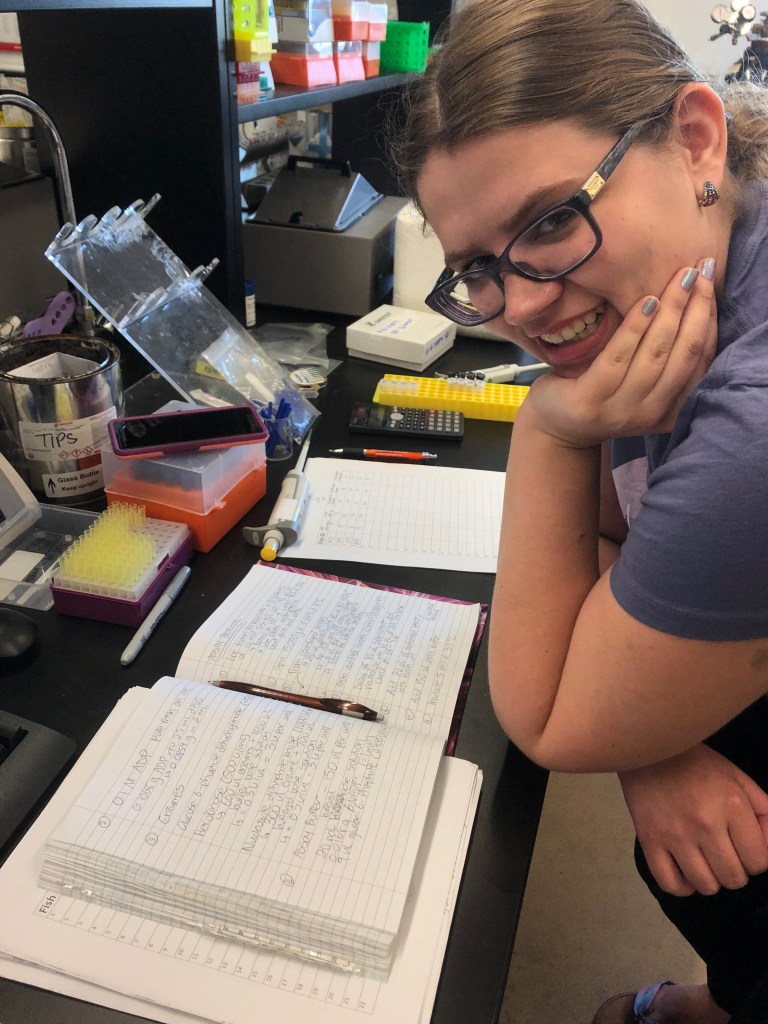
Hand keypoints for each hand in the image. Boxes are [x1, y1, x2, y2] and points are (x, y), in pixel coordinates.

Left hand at [526, 259, 717, 447]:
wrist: (555, 425)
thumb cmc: (602, 392)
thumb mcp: (641, 382)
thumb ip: (666, 359)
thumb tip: (695, 302)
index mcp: (672, 410)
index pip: (700, 360)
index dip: (708, 319)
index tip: (710, 281)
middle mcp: (652, 415)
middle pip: (683, 354)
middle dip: (696, 309)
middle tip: (701, 269)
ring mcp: (621, 411)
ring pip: (655, 354)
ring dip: (671, 311)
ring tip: (679, 277)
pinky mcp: (591, 401)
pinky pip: (617, 358)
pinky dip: (635, 328)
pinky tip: (647, 300)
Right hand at [619, 744, 767, 895]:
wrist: (649, 749)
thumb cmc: (697, 764)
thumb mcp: (738, 778)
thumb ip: (765, 812)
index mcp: (732, 804)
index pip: (759, 861)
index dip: (755, 858)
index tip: (743, 845)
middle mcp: (705, 823)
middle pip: (734, 878)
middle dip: (735, 871)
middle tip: (724, 852)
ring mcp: (675, 834)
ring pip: (706, 886)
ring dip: (711, 879)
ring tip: (705, 860)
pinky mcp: (649, 840)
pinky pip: (670, 884)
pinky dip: (683, 887)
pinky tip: (686, 871)